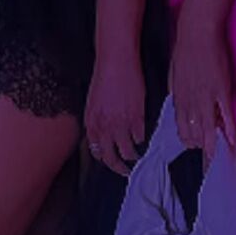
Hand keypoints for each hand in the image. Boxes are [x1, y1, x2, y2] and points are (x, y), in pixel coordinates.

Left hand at [84, 54, 145, 176]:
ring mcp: (120, 124)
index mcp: (91, 123)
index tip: (111, 162)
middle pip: (111, 158)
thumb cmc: (104, 77)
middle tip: (125, 171)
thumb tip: (102, 132)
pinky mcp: (136, 118)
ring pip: (128, 151)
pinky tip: (144, 139)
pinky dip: (142, 139)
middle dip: (118, 167)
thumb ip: (97, 120)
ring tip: (138, 157)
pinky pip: (140, 137)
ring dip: (133, 156)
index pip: (96, 151)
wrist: (115, 63)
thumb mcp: (93, 102)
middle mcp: (104, 128)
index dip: (104, 159)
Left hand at [168, 22, 235, 160]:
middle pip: (193, 131)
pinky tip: (232, 140)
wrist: (198, 33)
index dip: (186, 138)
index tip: (191, 144)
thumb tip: (178, 103)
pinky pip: (226, 114)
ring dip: (211, 142)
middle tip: (205, 151)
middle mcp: (191, 100)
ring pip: (208, 127)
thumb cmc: (185, 50)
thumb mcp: (173, 74)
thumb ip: (176, 92)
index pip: (180, 125)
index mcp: (178, 97)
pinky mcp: (222, 90)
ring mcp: (207, 96)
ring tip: (216, 153)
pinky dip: (229, 129)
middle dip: (199, 143)